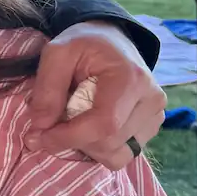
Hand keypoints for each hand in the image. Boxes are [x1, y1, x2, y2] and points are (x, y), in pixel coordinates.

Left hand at [26, 22, 166, 168]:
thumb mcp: (57, 52)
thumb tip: (41, 126)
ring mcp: (156, 116)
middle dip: (73, 142)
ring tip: (71, 124)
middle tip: (48, 128)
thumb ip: (47, 88)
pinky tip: (88, 128)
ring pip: (117, 155)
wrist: (112, 40)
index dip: (70, 137)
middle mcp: (152, 100)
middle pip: (110, 143)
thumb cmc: (84, 43)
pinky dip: (100, 149)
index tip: (41, 136)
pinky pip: (123, 154)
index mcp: (131, 78)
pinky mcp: (152, 127)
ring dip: (87, 148)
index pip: (105, 124)